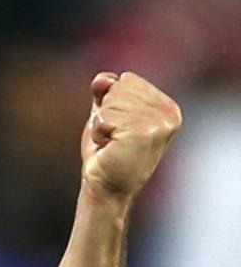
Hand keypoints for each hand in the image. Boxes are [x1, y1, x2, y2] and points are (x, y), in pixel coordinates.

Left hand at [81, 71, 181, 200]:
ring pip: (111, 101)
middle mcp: (169, 113)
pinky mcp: (143, 133)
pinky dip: (98, 132)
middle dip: (106, 112)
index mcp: (167, 107)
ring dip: (102, 124)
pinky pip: (104, 116)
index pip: (127, 79)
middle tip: (113, 137)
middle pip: (120, 86)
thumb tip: (102, 78)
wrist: (106, 188)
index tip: (118, 128)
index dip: (111, 103)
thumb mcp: (106, 115)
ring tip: (112, 143)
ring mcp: (159, 123)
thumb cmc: (107, 153)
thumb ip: (107, 93)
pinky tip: (109, 147)